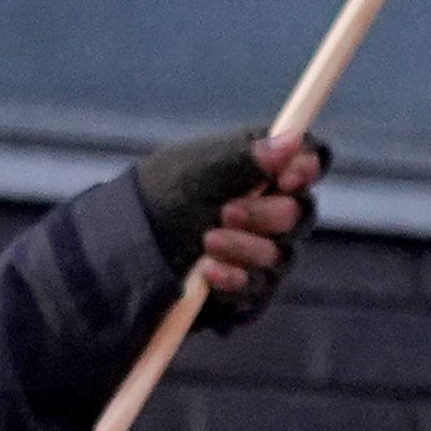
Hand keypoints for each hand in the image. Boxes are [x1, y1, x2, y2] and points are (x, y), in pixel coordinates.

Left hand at [134, 131, 330, 332]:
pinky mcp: (246, 290)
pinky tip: (209, 274)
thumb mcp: (196, 171)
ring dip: (247, 249)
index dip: (308, 167)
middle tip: (228, 211)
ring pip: (283, 256)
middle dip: (268, 214)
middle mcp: (269, 209)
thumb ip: (244, 158)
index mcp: (261, 168)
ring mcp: (261, 253)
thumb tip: (292, 139)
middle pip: (301, 213)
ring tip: (207, 241)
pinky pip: (260, 291)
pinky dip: (236, 281)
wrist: (121, 250)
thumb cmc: (159, 197)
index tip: (289, 175)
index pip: (309, 162)